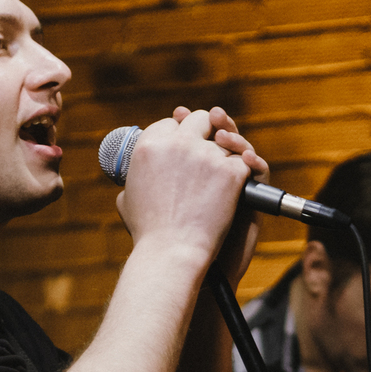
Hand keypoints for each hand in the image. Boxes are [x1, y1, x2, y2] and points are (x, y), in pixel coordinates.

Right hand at [114, 107, 261, 271]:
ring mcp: (206, 155)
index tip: (185, 145)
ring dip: (225, 155)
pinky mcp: (230, 171)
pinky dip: (242, 174)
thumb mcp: (127, 198)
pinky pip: (243, 163)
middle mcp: (178, 142)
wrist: (171, 252)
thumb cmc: (148, 233)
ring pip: (225, 142)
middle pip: (200, 119)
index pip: (170, 123)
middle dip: (206, 131)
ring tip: (221, 174)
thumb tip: (134, 172)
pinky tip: (238, 185)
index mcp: (149, 144)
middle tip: (210, 146)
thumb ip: (133, 177)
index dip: (180, 134)